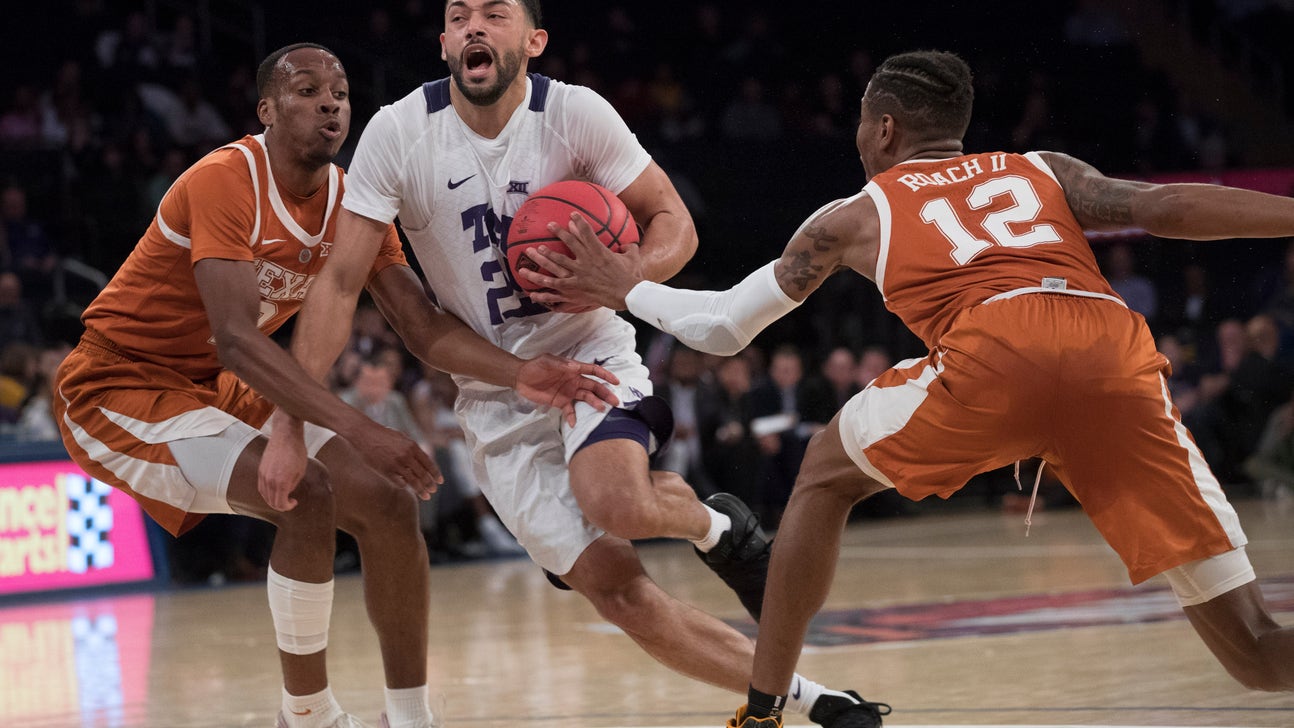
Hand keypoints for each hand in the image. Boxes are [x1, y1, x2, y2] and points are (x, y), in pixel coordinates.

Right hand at [259, 420, 309, 511]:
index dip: (288, 507)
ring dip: (272, 500)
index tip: (294, 502)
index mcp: (282, 482)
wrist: (286, 435)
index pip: (280, 503)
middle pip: (271, 502)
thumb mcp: (301, 471)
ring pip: (264, 495)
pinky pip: (261, 486)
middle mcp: (269, 480)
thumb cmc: (296, 451)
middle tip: (288, 502)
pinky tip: (273, 491)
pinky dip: (266, 492)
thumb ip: (292, 485)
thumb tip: (287, 492)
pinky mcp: (260, 469)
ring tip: (281, 498)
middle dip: (280, 505)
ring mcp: (263, 474)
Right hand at [346, 419, 442, 499]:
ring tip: (426, 496)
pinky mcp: (386, 471)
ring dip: (421, 490)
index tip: (440, 481)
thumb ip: (412, 448)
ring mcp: (396, 464)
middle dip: (430, 484)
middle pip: (423, 474)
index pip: (428, 463)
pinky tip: (407, 488)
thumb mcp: (401, 437)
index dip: (435, 473)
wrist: (363, 434)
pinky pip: (399, 483)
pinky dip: (404, 486)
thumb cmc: (382, 434)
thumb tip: (423, 459)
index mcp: (412, 446)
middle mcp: (407, 455)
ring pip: (414, 481)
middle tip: (433, 490)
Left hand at [514, 353, 621, 424]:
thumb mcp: (547, 361)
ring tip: (601, 409)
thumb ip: (561, 364)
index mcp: (573, 369)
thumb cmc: (535, 366)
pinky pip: (570, 411)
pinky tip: (574, 424)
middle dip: (605, 393)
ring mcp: (568, 392)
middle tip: (614, 401)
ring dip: (594, 403)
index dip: (605, 375)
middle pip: (593, 387)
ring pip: (586, 398)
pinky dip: (573, 417)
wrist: (521, 377)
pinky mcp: (560, 402)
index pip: (593, 371)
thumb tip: (575, 367)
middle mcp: (574, 381)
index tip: (615, 382)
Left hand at [518, 212, 645, 309]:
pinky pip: (557, 286)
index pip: (587, 232)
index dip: (579, 222)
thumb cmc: (631, 276)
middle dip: (558, 232)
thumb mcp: (633, 258)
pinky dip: (545, 285)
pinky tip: (535, 283)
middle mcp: (586, 260)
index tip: (572, 215)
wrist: (627, 293)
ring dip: (545, 255)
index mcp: (599, 251)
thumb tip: (628, 244)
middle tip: (549, 225)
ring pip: (558, 262)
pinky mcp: (576, 288)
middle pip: (569, 243)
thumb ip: (629, 248)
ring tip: (534, 250)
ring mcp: (580, 274)